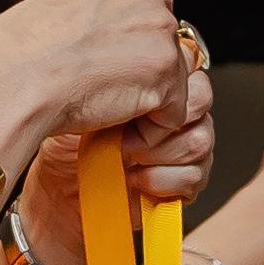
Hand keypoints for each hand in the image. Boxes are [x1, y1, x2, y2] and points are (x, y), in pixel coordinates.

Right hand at [0, 0, 189, 164]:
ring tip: (102, 103)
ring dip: (145, 102)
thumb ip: (104, 18)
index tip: (101, 64)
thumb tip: (123, 41)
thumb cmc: (23, 54)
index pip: (152, 16)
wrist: (12, 78)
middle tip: (101, 87)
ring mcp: (159, 28)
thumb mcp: (67, 13)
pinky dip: (148, 128)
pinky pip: (175, 113)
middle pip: (169, 48)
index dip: (130, 51)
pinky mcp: (165, 69)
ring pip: (174, 82)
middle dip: (143, 75)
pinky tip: (112, 120)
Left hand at [21, 46, 216, 264]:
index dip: (169, 86)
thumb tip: (146, 74)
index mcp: (156, 90)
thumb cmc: (70, 147)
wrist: (62, 193)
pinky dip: (160, 180)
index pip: (189, 70)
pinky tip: (135, 180)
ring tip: (127, 158)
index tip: (134, 101)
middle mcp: (176, 117)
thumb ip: (124, 82)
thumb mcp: (89, 102)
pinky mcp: (185, 184)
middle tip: (128, 134)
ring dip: (159, 153)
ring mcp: (184, 150)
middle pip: (201, 102)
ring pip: (200, 140)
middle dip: (164, 120)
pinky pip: (194, 176)